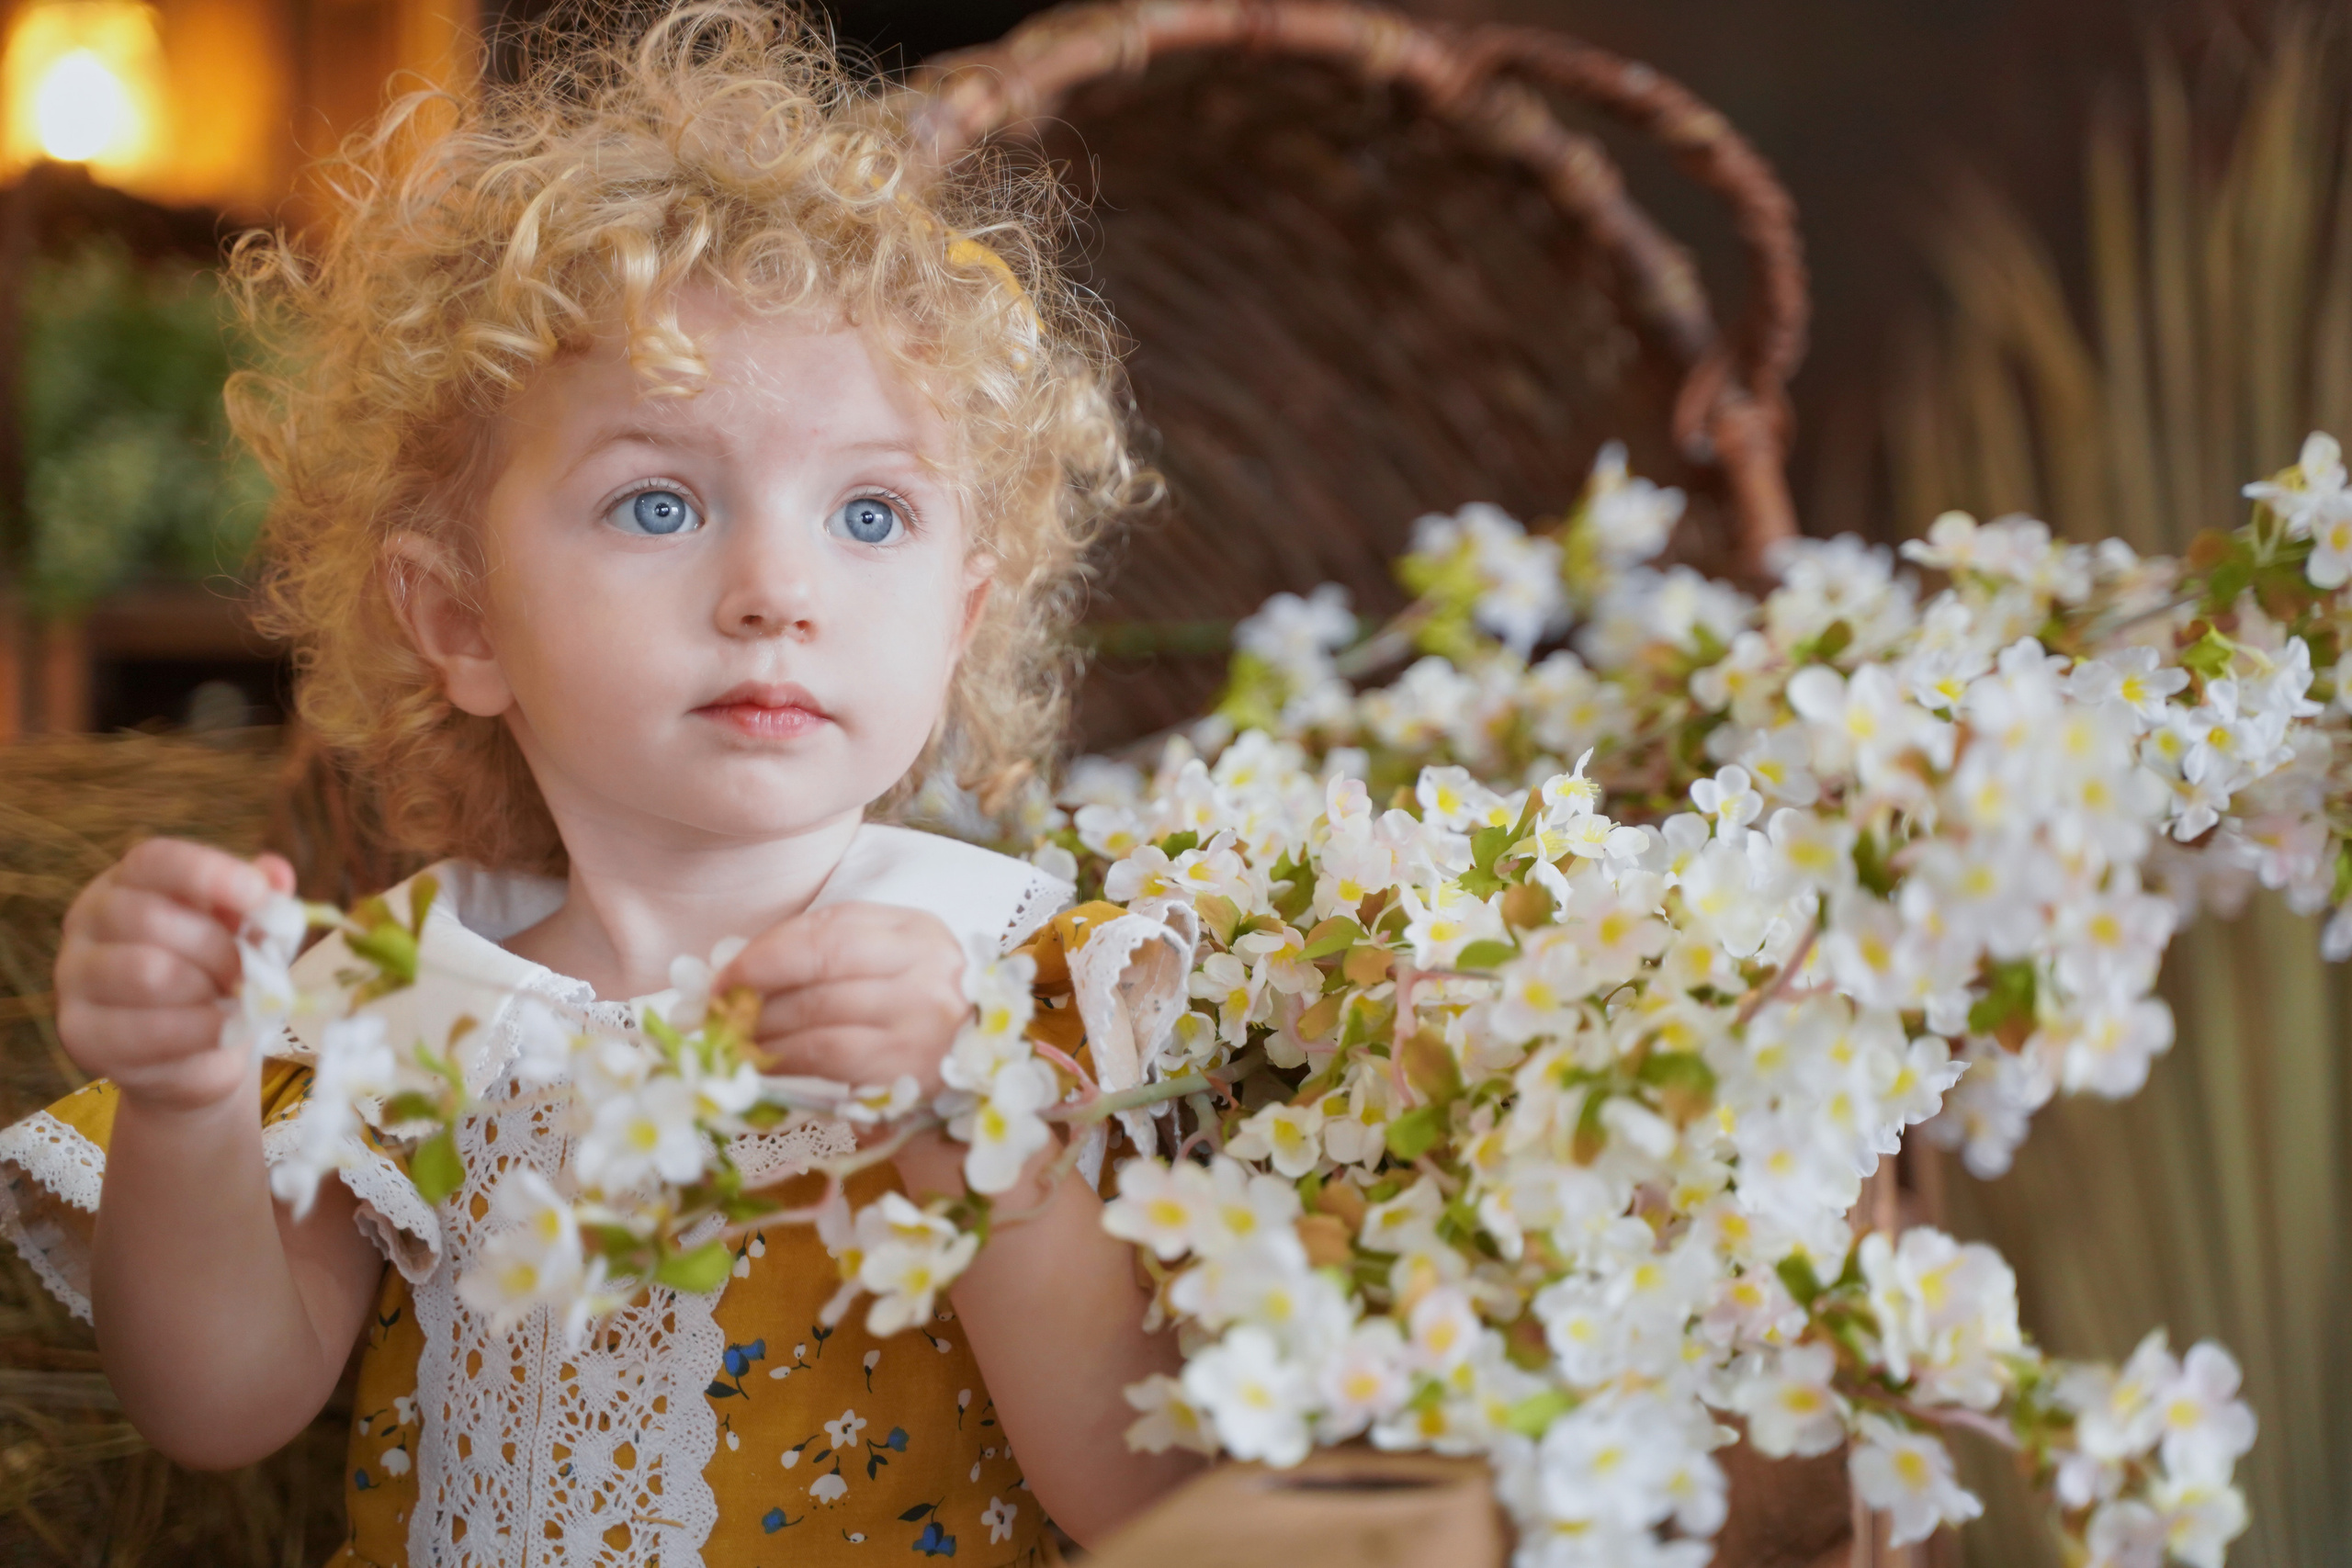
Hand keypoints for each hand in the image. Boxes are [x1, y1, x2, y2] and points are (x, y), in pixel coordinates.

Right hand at [56, 840, 296, 1111]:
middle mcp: (89, 920)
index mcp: (128, 881)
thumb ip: (259, 904)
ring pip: (147, 972)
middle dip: (219, 950)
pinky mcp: (80, 1031)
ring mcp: (75, 975)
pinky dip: (201, 1030)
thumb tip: (276, 871)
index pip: (155, 860)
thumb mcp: (247, 933)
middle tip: (249, 975)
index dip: (208, 873)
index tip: (260, 895)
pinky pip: (146, 1029)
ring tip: (233, 1002)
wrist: (193, 1047)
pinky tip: (224, 1030)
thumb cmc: (217, 972)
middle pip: (152, 918)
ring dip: (208, 991)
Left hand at [716, 901, 970, 1093]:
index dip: (765, 952)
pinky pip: (828, 1056)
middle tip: (716, 1011)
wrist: (977, 1065)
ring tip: (732, 1039)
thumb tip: (736, 977)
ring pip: (817, 1014)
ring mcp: (920, 1018)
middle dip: (754, 989)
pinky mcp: (908, 1067)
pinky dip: (784, 1058)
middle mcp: (923, 967)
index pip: (827, 929)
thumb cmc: (914, 1011)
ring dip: (761, 1029)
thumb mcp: (885, 965)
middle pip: (820, 966)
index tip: (724, 975)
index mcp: (914, 930)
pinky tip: (763, 1062)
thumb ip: (823, 958)